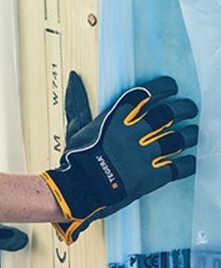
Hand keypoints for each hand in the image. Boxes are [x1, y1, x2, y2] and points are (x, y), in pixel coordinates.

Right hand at [41, 72, 197, 243]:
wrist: (80, 190)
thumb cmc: (76, 159)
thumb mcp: (76, 127)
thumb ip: (79, 104)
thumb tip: (74, 78)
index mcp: (114, 118)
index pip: (145, 95)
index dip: (163, 88)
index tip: (171, 87)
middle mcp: (133, 133)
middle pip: (168, 114)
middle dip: (183, 109)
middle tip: (189, 109)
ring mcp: (145, 155)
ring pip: (177, 139)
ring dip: (189, 134)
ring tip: (193, 133)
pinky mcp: (153, 176)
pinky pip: (179, 167)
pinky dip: (188, 163)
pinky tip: (190, 160)